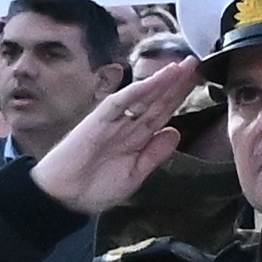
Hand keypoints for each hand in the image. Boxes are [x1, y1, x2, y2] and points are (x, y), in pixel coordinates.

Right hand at [32, 51, 207, 214]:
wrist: (64, 198)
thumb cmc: (95, 187)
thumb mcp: (135, 173)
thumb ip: (154, 154)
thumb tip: (175, 132)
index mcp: (136, 138)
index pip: (162, 113)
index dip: (179, 98)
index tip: (198, 83)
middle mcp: (127, 125)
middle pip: (156, 100)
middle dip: (176, 83)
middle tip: (196, 63)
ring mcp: (113, 121)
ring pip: (141, 97)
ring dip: (161, 81)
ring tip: (181, 66)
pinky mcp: (97, 121)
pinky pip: (119, 103)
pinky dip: (136, 92)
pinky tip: (153, 81)